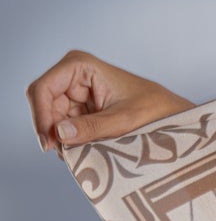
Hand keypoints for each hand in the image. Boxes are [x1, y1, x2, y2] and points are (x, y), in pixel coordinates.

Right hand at [26, 50, 194, 151]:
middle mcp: (71, 75)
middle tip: (67, 155)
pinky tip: (85, 150)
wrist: (171, 116)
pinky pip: (62, 128)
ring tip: (83, 152)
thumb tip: (59, 133)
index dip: (40, 116)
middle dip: (51, 131)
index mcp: (80, 65)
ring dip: (61, 139)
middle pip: (42, 105)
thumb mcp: (124, 121)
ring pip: (50, 120)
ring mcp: (72, 93)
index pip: (43, 89)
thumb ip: (92, 127)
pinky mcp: (77, 110)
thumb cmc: (154, 110)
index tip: (50, 144)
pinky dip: (69, 142)